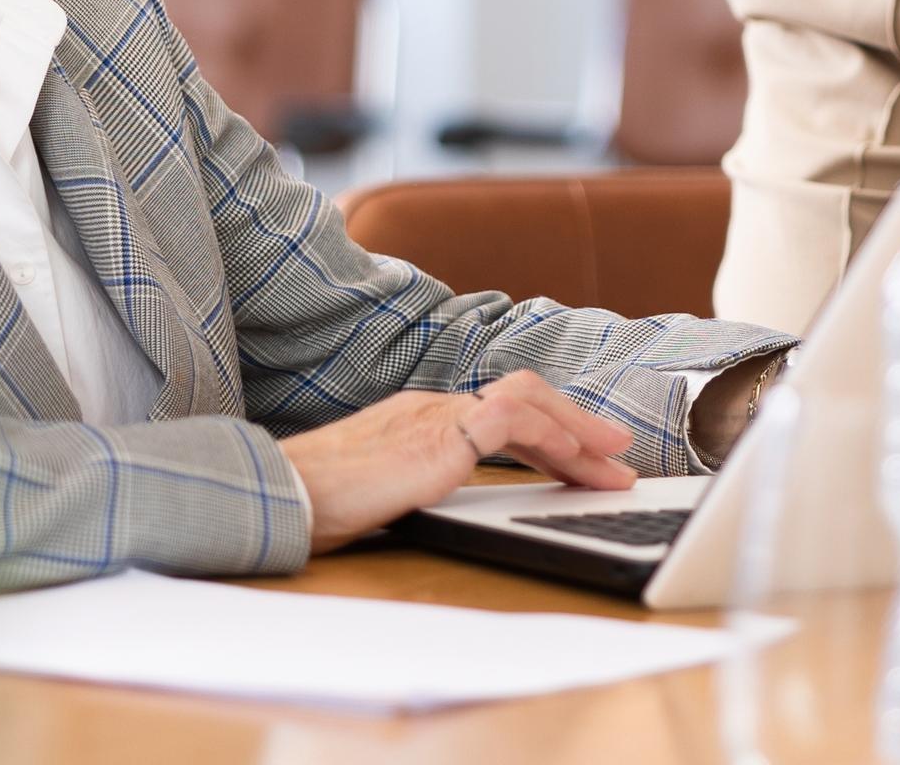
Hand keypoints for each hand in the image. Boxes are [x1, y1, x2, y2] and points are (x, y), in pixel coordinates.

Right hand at [273, 371, 638, 555]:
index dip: (546, 430)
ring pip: (526, 402)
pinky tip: (572, 458)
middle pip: (522, 398)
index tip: (579, 454)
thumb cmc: (314, 501)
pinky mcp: (436, 436)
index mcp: (418, 417)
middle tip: (618, 451)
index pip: (498, 410)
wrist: (281, 494)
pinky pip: (507, 419)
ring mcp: (434, 415)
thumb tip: (435, 497)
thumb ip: (414, 481)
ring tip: (613, 459)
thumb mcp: (378, 487)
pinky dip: (547, 434)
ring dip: (577, 430)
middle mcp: (431, 406)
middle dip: (577, 423)